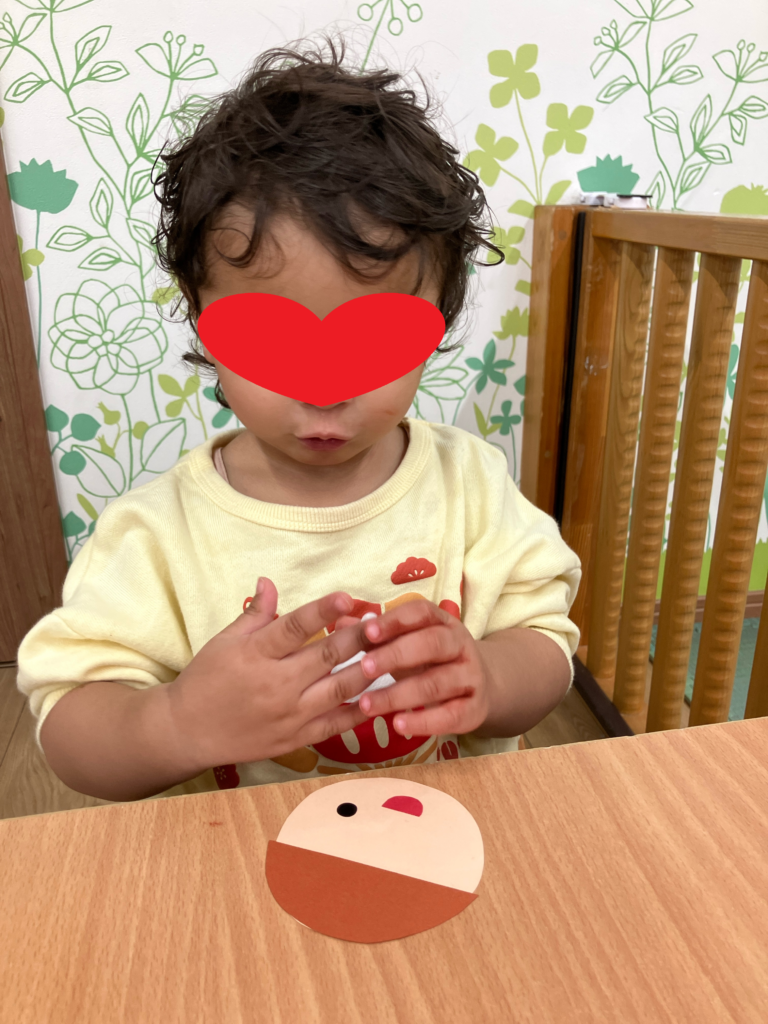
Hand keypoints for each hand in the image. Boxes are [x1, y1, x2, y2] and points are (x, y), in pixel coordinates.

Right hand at [165, 578, 375, 770]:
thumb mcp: (224, 641)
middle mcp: (276, 684)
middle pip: (327, 656)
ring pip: (339, 689)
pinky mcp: (296, 738)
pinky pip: (335, 724)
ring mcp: (289, 714)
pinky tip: (381, 697)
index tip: (347, 597)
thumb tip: (270, 581)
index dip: (323, 610)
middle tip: (382, 621)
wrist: (186, 732)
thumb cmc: (206, 681)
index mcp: (257, 654)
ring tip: (390, 652)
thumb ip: (255, 614)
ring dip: (368, 670)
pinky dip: (360, 711)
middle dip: (359, 636)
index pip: (296, 627)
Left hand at [353, 600, 492, 737]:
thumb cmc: (430, 660)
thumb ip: (375, 635)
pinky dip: (424, 722)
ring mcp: (471, 676)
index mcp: (442, 621)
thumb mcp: (405, 642)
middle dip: (396, 655)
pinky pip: (450, 716)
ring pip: (437, 683)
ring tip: (368, 704)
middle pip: (432, 644)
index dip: (395, 621)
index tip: (367, 631)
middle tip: (364, 667)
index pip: (420, 613)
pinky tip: (397, 725)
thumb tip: (339, 623)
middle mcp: (460, 645)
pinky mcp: (475, 709)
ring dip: (400, 694)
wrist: (480, 685)